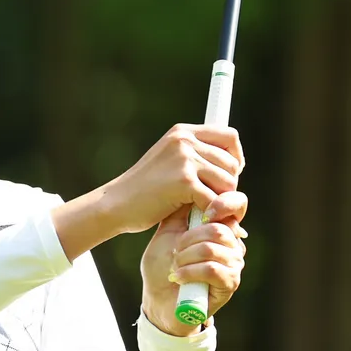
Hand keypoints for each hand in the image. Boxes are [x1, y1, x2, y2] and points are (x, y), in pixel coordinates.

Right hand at [50, 124, 245, 262]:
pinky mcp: (184, 182)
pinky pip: (214, 199)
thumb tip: (235, 163)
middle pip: (233, 163)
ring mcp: (184, 160)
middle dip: (226, 184)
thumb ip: (195, 155)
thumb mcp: (168, 161)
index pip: (230, 136)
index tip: (228, 174)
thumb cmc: (143, 189)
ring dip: (219, 199)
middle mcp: (184, 141)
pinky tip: (196, 217)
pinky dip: (209, 213)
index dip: (236, 157)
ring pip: (228, 182)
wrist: (115, 204)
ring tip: (200, 207)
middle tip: (210, 198)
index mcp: (181, 133)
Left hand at [140, 190, 248, 334]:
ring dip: (185, 257)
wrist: (157, 298)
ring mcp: (234, 264)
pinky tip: (177, 277)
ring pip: (213, 248)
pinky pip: (213, 269)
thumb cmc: (162, 264)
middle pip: (218, 228)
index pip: (236, 204)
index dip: (222, 202)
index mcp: (220, 227)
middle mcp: (233, 243)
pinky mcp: (230, 284)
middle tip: (174, 251)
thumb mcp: (168, 231)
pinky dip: (189, 272)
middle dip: (188, 239)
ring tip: (174, 265)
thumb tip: (192, 181)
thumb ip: (182, 209)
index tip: (201, 211)